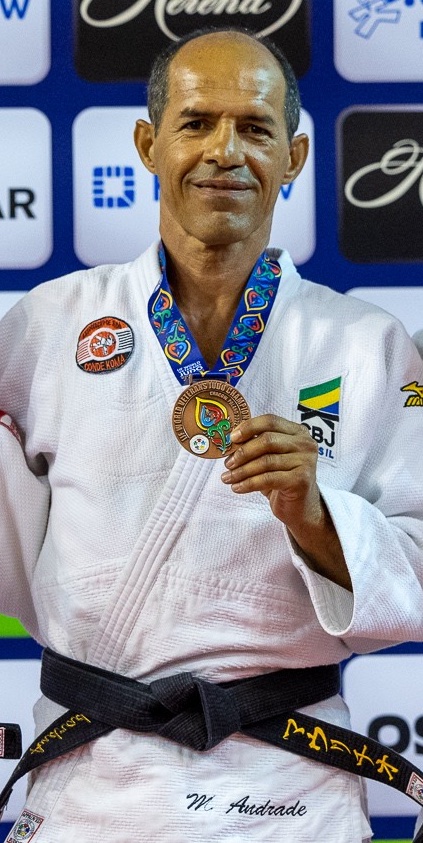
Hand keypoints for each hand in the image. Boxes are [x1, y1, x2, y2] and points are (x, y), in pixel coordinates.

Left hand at [221, 414, 350, 589]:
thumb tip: (230, 441)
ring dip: (242, 471)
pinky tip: (237, 488)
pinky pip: (268, 479)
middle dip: (243, 452)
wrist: (300, 508)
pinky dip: (249, 483)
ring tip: (228, 478)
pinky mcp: (301, 480)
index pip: (270, 420)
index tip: (231, 438)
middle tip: (228, 463)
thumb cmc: (281, 479)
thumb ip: (255, 445)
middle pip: (267, 440)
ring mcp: (306, 461)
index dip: (248, 427)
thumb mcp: (269, 458)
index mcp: (297, 431)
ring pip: (265, 461)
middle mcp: (305, 443)